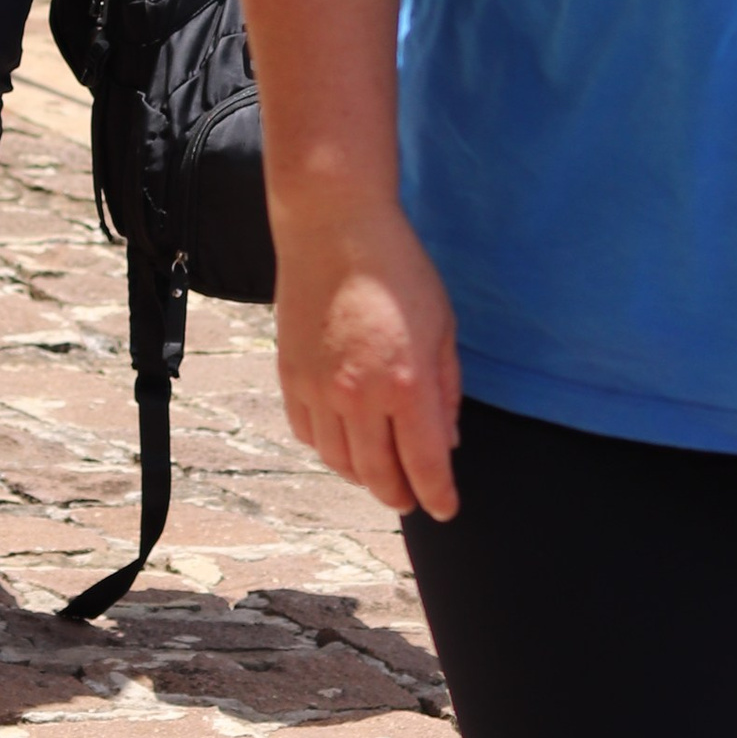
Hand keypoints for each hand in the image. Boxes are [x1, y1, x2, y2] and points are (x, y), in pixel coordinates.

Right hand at [274, 201, 460, 520]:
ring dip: (362, 477)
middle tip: (412, 501)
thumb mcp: (442, 327)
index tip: (444, 508)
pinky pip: (307, 433)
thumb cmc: (398, 270)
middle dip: (399, 495)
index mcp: (406, 384)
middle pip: (378, 473)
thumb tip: (446, 440)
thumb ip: (446, 390)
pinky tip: (344, 443)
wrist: (333, 228)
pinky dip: (327, 449)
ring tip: (379, 477)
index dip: (437, 494)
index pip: (424, 463)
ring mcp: (318, 388)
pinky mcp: (290, 376)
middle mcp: (358, 395)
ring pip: (338, 461)